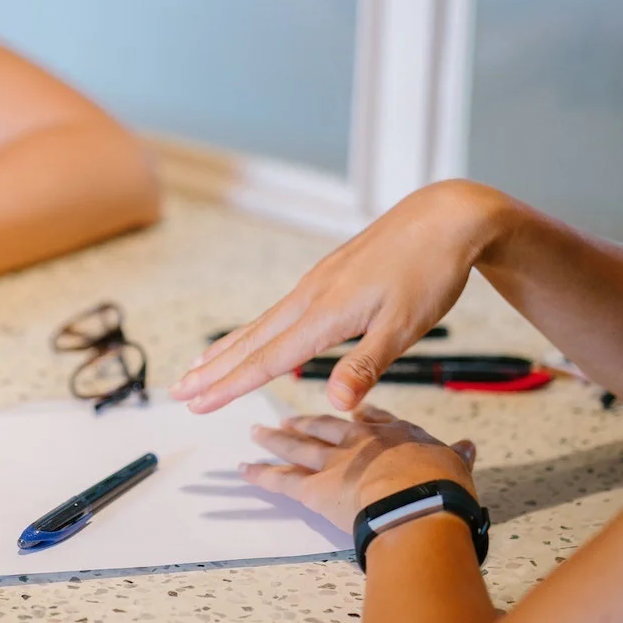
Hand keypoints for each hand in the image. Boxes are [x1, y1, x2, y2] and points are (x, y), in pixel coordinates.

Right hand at [171, 180, 511, 412]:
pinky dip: (255, 330)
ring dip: (228, 349)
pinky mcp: (328, 277)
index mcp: (325, 313)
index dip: (229, 385)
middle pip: (251, 340)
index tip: (195, 403)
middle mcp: (311, 296)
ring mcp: (317, 284)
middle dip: (213, 370)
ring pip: (261, 323)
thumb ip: (365, 366)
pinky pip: (279, 311)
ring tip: (198, 366)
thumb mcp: (405, 325)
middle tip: (177, 391)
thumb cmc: (430, 271)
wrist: (445, 217)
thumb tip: (334, 405)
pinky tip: (256, 336)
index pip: (267, 359)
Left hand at [242, 407, 476, 531]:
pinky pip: (280, 481)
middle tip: (288, 419)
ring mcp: (333, 463)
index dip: (359, 415)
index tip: (350, 410)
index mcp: (394, 434)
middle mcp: (358, 442)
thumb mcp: (455, 465)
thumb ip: (456, 455)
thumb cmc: (441, 487)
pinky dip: (260, 475)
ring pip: (298, 447)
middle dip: (306, 423)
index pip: (372, 419)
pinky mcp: (314, 489)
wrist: (417, 504)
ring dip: (275, 440)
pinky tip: (244, 469)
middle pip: (326, 427)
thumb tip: (468, 447)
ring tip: (257, 433)